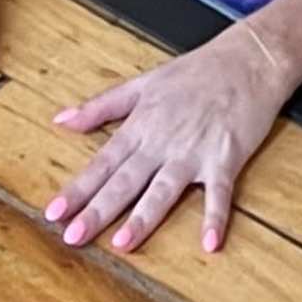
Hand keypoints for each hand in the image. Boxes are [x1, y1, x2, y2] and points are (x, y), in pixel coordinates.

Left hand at [43, 27, 291, 259]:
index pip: (103, 161)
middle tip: (72, 237)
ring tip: (122, 243)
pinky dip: (216, 216)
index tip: (53, 212)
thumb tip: (61, 120)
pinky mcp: (226, 158)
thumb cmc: (195, 71)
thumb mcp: (143, 83)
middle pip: (126, 180)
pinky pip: (220, 192)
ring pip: (164, 189)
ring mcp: (195, 151)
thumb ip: (101, 106)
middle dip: (98, 210)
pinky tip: (210, 243)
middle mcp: (163, 140)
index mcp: (142, 124)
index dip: (78, 188)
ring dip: (144, 216)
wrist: (248, 58)